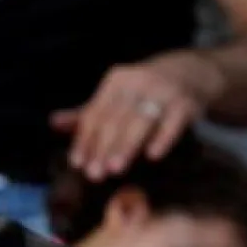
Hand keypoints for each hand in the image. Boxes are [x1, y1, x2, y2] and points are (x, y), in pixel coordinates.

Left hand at [50, 52, 221, 180]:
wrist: (192, 72)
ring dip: (127, 145)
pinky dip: (163, 138)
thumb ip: (86, 114)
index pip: (96, 113)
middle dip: (103, 148)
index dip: (85, 139)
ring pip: (141, 121)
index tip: (77, 163)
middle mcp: (139, 82)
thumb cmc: (145, 91)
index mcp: (117, 81)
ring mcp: (164, 91)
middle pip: (116, 119)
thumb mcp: (115, 96)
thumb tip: (53, 123)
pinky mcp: (187, 103)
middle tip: (94, 174)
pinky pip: (173, 122)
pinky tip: (153, 155)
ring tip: (115, 169)